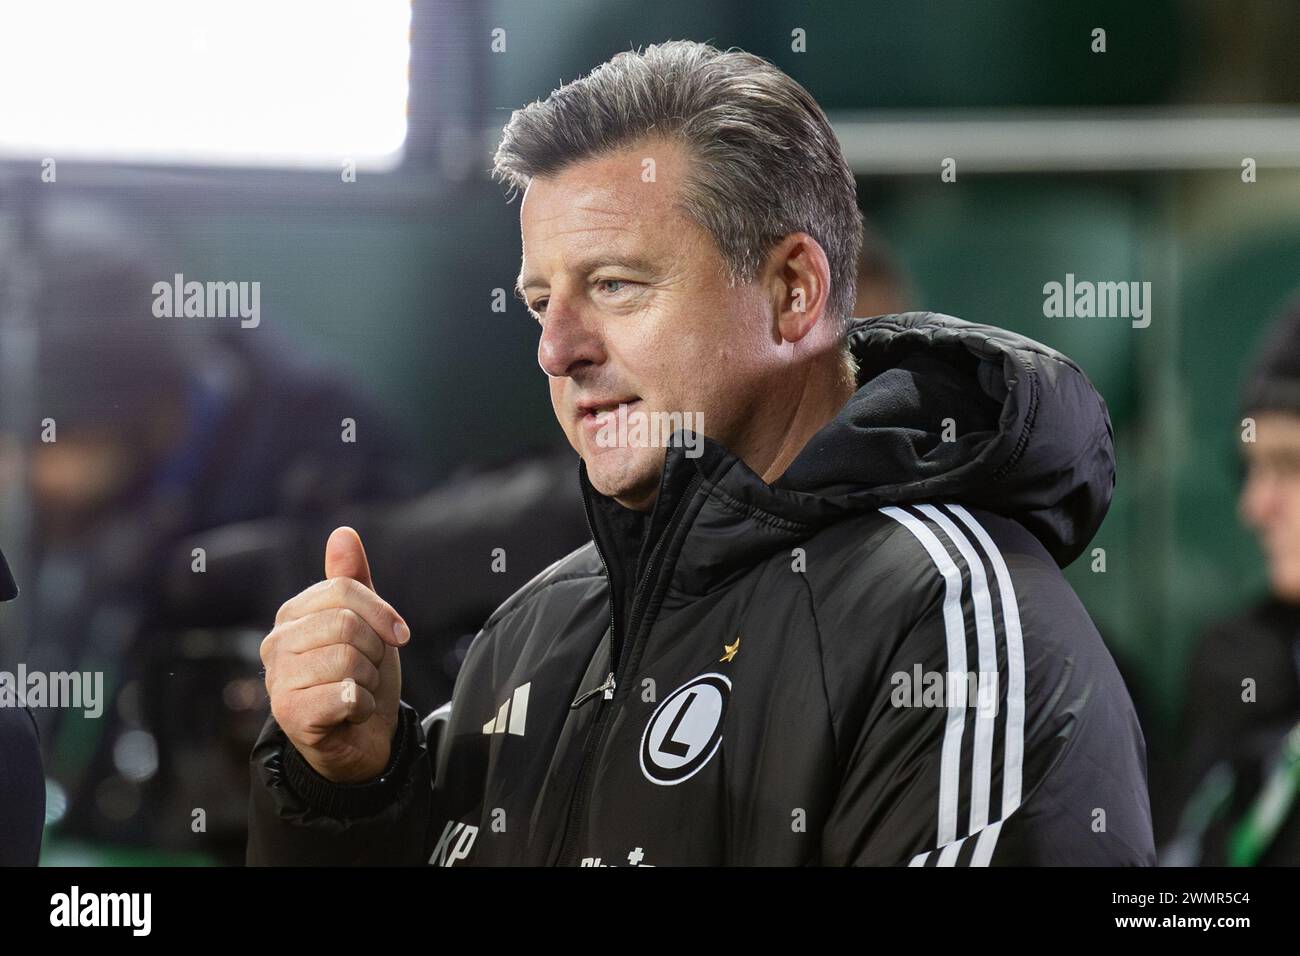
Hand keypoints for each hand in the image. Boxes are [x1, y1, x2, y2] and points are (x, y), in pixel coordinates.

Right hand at [260, 527, 408, 783]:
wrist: (362, 739)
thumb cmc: (361, 676)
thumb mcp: (365, 622)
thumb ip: (352, 579)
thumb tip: (343, 533)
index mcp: (293, 615)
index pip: (345, 590)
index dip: (382, 613)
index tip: (399, 635)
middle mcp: (276, 644)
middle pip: (347, 625)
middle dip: (374, 652)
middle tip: (366, 672)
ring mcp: (278, 680)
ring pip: (349, 660)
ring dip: (369, 681)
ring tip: (357, 692)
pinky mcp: (289, 715)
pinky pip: (347, 695)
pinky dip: (364, 706)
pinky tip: (351, 713)